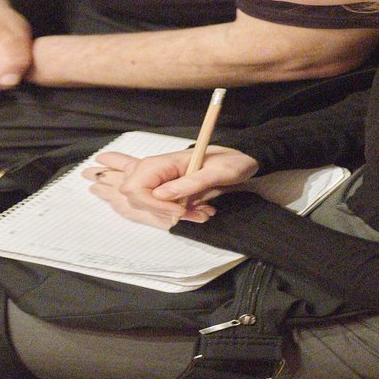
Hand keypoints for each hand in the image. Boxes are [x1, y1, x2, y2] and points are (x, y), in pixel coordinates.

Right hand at [83, 146, 258, 227]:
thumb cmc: (232, 162)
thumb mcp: (217, 172)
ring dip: (175, 216)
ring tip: (203, 213)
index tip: (179, 210)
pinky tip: (202, 213)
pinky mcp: (170, 192)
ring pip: (151, 207)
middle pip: (136, 199)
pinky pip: (165, 209)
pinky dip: (182, 216)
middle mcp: (157, 172)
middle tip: (191, 213)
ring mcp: (162, 182)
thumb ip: (189, 183)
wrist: (243, 162)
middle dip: (163, 212)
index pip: (135, 187)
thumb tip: (161, 195)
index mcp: (163, 162)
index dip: (152, 203)